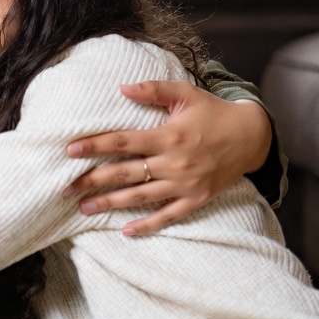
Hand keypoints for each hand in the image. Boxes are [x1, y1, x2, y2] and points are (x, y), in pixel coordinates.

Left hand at [63, 81, 271, 235]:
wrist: (252, 137)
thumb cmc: (213, 112)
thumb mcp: (185, 94)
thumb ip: (153, 90)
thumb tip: (122, 87)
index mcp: (168, 136)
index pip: (123, 142)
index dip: (95, 145)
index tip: (69, 150)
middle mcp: (174, 162)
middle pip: (125, 173)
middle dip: (93, 180)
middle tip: (65, 187)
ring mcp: (185, 184)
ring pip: (140, 196)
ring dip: (111, 203)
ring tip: (84, 207)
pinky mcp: (196, 198)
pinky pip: (169, 215)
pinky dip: (148, 225)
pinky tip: (126, 230)